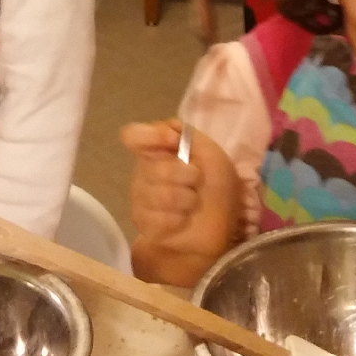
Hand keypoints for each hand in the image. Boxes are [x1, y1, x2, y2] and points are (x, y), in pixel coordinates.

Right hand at [121, 119, 238, 277]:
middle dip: (185, 176)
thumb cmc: (217, 188)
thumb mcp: (211, 154)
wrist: (223, 228)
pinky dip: (178, 220)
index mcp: (158, 151)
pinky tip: (183, 221)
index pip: (132, 135)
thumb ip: (189, 135)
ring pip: (158, 194)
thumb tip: (167, 127)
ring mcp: (141, 199)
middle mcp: (144, 172)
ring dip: (186, 199)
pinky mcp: (144, 224)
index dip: (149, 136)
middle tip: (196, 183)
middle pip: (152, 168)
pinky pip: (156, 218)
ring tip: (192, 204)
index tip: (173, 141)